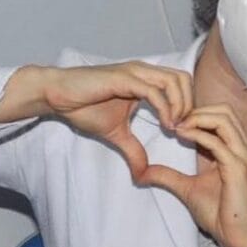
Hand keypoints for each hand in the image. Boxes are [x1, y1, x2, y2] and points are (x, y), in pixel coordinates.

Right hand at [0, 62, 192, 176]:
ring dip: (181, 106)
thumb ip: (134, 150)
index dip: (189, 107)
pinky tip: (165, 125)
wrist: (56, 96)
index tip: (185, 132)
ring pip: (174, 81)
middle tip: (185, 129)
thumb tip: (143, 175)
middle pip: (185, 79)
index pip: (182, 85)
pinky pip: (153, 90)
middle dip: (191, 105)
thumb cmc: (83, 107)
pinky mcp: (124, 78)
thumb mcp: (116, 134)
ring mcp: (135, 72)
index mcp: (146, 81)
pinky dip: (165, 107)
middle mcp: (144, 72)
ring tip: (176, 128)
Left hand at [138, 105, 246, 246]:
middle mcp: (242, 148)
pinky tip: (180, 135)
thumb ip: (167, 176)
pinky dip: (197, 134)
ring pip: (223, 119)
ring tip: (175, 126)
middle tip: (172, 120)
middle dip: (196, 109)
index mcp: (234, 149)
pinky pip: (217, 141)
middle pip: (224, 110)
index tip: (171, 121)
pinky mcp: (238, 167)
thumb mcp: (186, 189)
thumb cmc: (219, 214)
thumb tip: (140, 172)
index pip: (220, 115)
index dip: (195, 112)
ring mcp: (243, 156)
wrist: (234, 236)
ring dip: (196, 117)